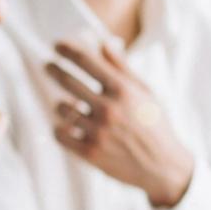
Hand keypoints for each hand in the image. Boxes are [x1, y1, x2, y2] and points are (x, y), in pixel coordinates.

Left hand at [46, 40, 193, 207]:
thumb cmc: (154, 125)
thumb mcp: (145, 92)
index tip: (56, 45)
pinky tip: (65, 126)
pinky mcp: (90, 152)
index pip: (87, 62)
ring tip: (68, 105)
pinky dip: (59, 128)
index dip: (68, 51)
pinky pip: (60, 134)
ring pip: (63, 109)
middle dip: (54, 70)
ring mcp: (98, 131)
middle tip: (48, 66)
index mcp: (123, 90)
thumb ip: (122, 68)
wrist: (162, 166)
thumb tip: (103, 43)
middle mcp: (109, 109)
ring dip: (62, 104)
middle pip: (69, 81)